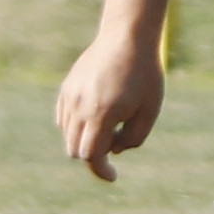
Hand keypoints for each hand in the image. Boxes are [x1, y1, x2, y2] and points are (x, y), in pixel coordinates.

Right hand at [54, 31, 164, 179]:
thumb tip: (112, 150)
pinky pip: (64, 118)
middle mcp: (80, 107)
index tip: (113, 176)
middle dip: (93, 155)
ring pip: (67, 134)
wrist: (127, 37)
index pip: (91, 155)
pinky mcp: (67, 88)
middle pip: (75, 149)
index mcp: (101, 114)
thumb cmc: (144, 74)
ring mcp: (70, 97)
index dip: (101, 170)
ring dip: (84, 139)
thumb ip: (133, 138)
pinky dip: (75, 125)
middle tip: (115, 144)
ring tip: (110, 123)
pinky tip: (95, 114)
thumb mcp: (149, 111)